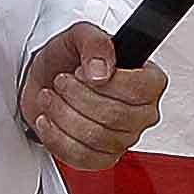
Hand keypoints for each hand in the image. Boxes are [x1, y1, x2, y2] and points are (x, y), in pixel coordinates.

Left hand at [17, 24, 166, 171]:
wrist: (45, 80)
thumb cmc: (68, 57)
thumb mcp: (80, 36)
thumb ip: (95, 44)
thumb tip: (101, 70)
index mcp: (148, 80)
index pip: (141, 90)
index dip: (108, 82)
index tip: (83, 71)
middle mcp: (141, 113)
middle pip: (115, 116)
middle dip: (77, 96)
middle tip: (62, 81)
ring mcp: (123, 138)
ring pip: (96, 137)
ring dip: (63, 115)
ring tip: (51, 97)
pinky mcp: (101, 158)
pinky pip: (82, 157)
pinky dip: (57, 138)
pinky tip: (48, 120)